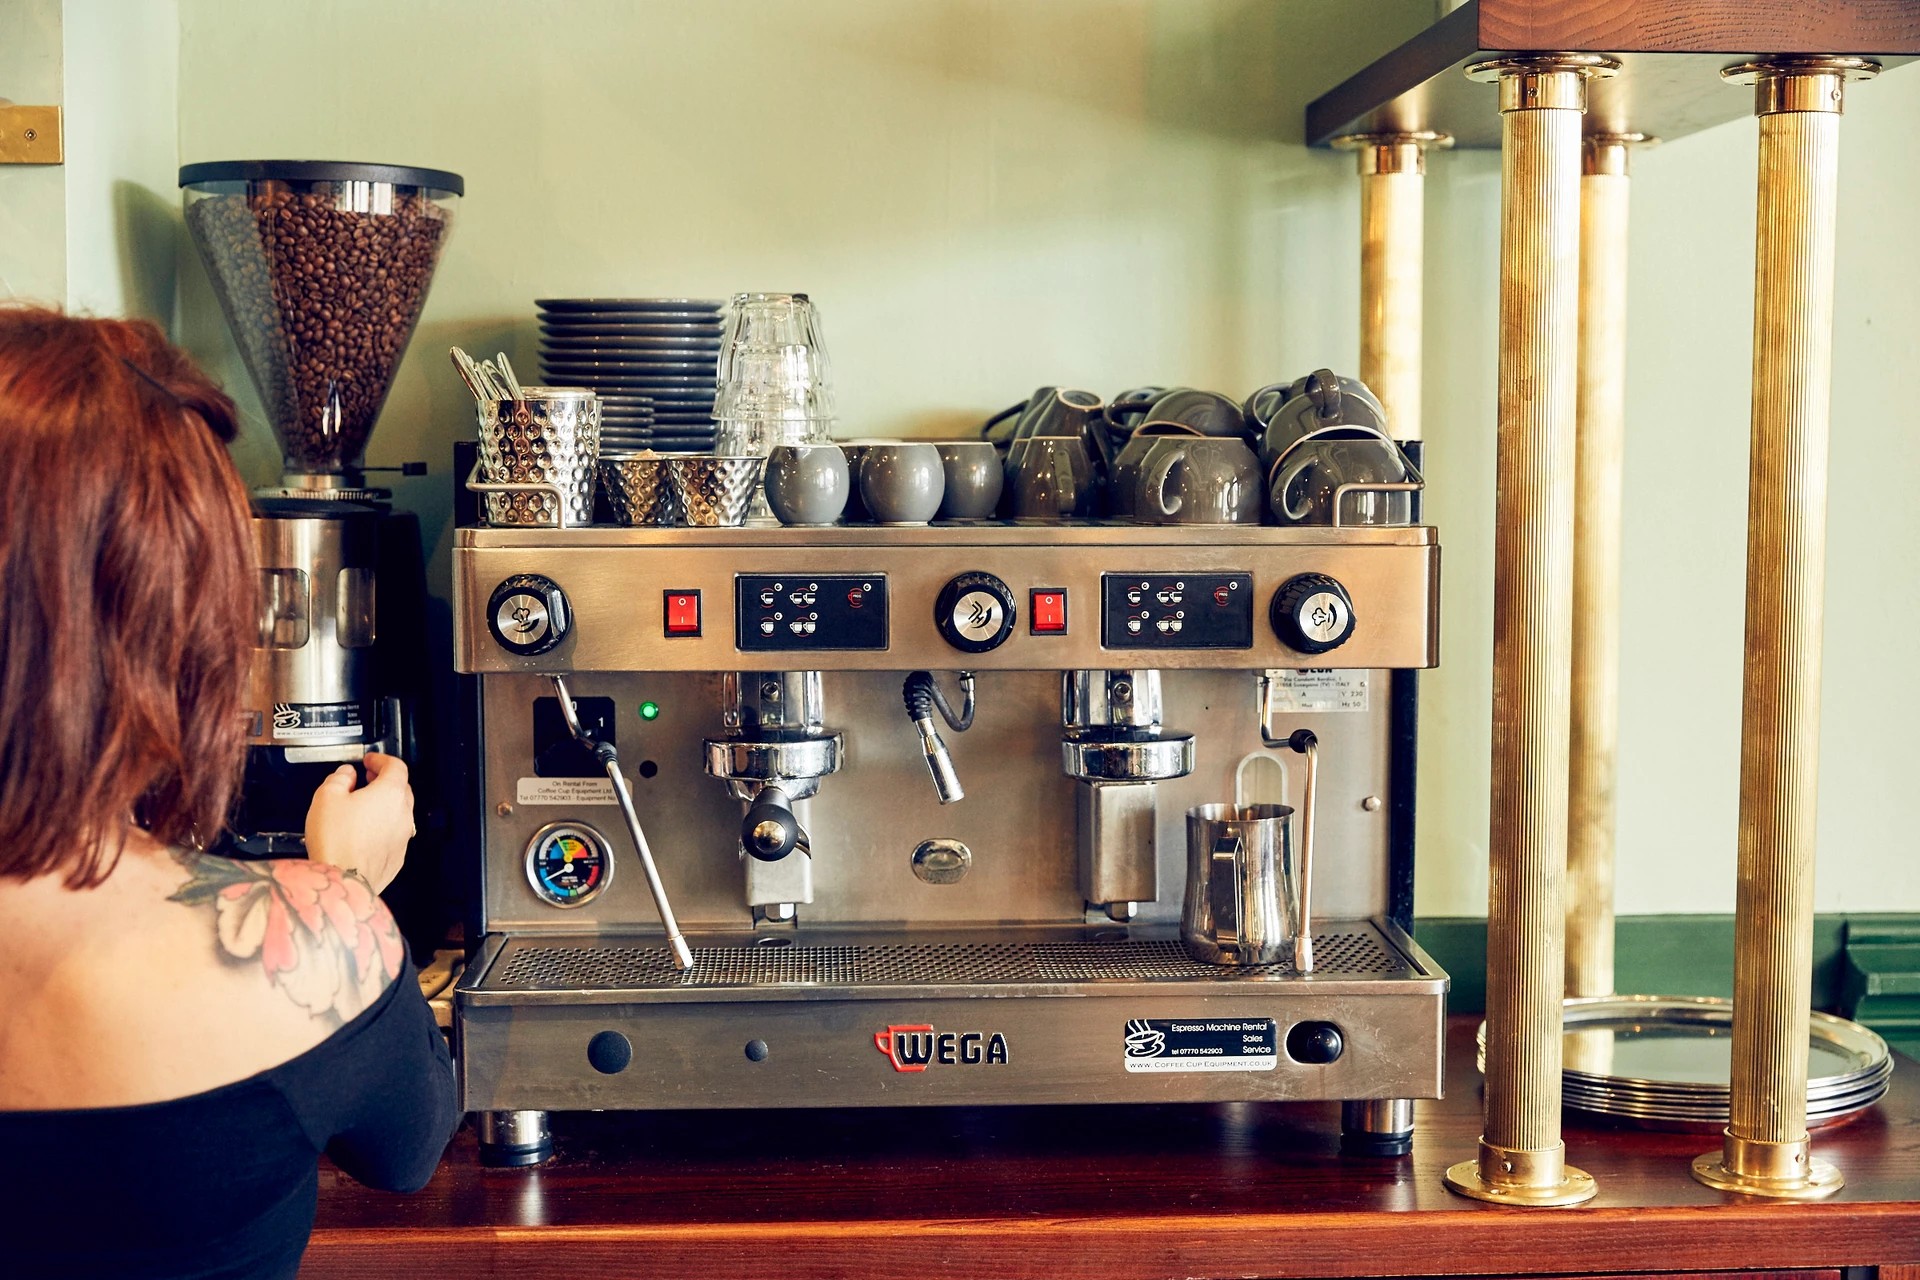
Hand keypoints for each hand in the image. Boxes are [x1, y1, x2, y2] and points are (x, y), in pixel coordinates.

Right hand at [304, 753, 414, 892]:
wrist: (344, 880)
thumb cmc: (337, 841)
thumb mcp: (326, 797)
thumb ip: (338, 778)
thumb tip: (345, 775)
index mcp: (390, 794)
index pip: (396, 766)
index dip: (381, 759)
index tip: (371, 760)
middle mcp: (403, 814)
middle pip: (401, 788)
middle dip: (384, 780)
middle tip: (367, 779)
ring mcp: (403, 837)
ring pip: (399, 813)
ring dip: (384, 806)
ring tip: (361, 807)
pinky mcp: (397, 857)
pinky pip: (394, 835)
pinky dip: (383, 828)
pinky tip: (363, 833)